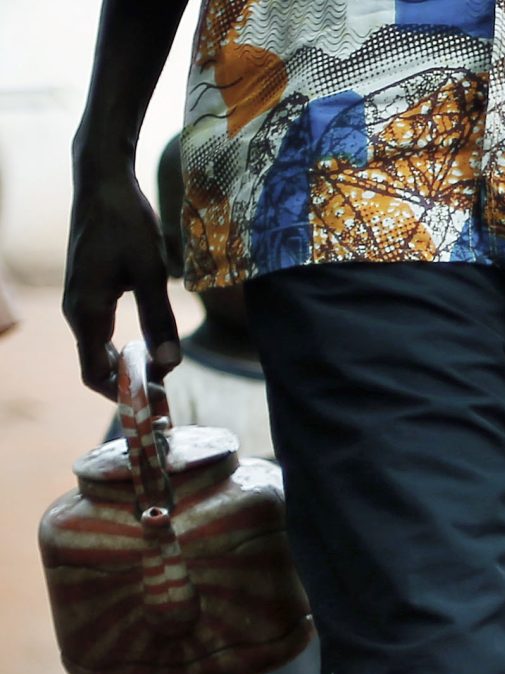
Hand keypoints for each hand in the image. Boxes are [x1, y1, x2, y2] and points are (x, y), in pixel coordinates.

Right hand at [63, 159, 180, 397]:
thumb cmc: (127, 223)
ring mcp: (79, 301)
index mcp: (87, 311)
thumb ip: (160, 320)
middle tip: (168, 393)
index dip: (125, 395)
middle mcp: (77, 311)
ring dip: (129, 367)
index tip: (158, 402)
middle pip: (96, 367)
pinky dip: (123, 349)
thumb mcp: (151, 273)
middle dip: (130, 385)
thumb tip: (170, 365)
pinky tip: (151, 346)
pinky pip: (101, 333)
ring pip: (99, 351)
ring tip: (164, 372)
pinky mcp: (87, 292)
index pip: (95, 374)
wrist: (103, 183)